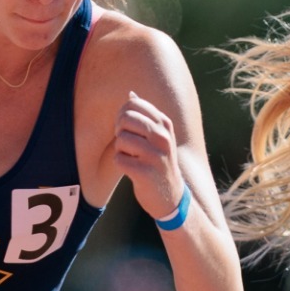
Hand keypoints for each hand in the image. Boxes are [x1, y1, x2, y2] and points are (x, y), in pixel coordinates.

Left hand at [113, 91, 182, 218]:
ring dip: (120, 150)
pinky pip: (119, 160)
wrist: (170, 196)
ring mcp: (156, 155)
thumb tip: (131, 94)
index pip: (134, 104)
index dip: (123, 115)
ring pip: (121, 140)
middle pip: (125, 118)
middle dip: (119, 131)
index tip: (127, 128)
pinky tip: (132, 170)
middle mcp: (163, 137)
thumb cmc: (158, 162)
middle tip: (126, 144)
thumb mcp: (158, 136)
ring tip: (132, 158)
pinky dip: (120, 164)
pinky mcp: (146, 173)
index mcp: (165, 124)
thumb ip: (145, 116)